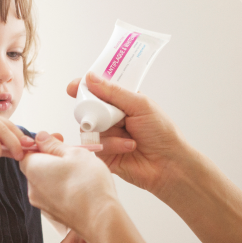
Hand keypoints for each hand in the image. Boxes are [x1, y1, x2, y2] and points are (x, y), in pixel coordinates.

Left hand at [19, 132, 119, 233]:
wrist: (100, 218)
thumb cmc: (88, 184)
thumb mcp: (74, 153)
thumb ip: (53, 144)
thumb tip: (41, 138)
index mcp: (33, 169)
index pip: (27, 151)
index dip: (43, 143)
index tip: (58, 139)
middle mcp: (33, 188)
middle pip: (37, 166)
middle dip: (53, 158)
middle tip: (72, 154)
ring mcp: (43, 204)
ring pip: (47, 181)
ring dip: (59, 174)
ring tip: (80, 171)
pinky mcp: (54, 214)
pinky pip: (55, 195)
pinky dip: (64, 188)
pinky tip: (81, 186)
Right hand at [68, 72, 190, 196]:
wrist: (169, 164)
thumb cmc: (162, 133)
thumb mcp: (140, 106)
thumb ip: (114, 93)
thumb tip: (90, 78)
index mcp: (121, 102)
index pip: (98, 91)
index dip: (84, 88)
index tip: (73, 87)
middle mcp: (111, 118)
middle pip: (88, 109)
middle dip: (93, 111)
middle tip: (102, 115)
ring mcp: (106, 136)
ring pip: (89, 128)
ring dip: (108, 130)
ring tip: (129, 135)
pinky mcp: (103, 154)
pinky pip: (95, 145)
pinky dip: (112, 145)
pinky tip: (129, 147)